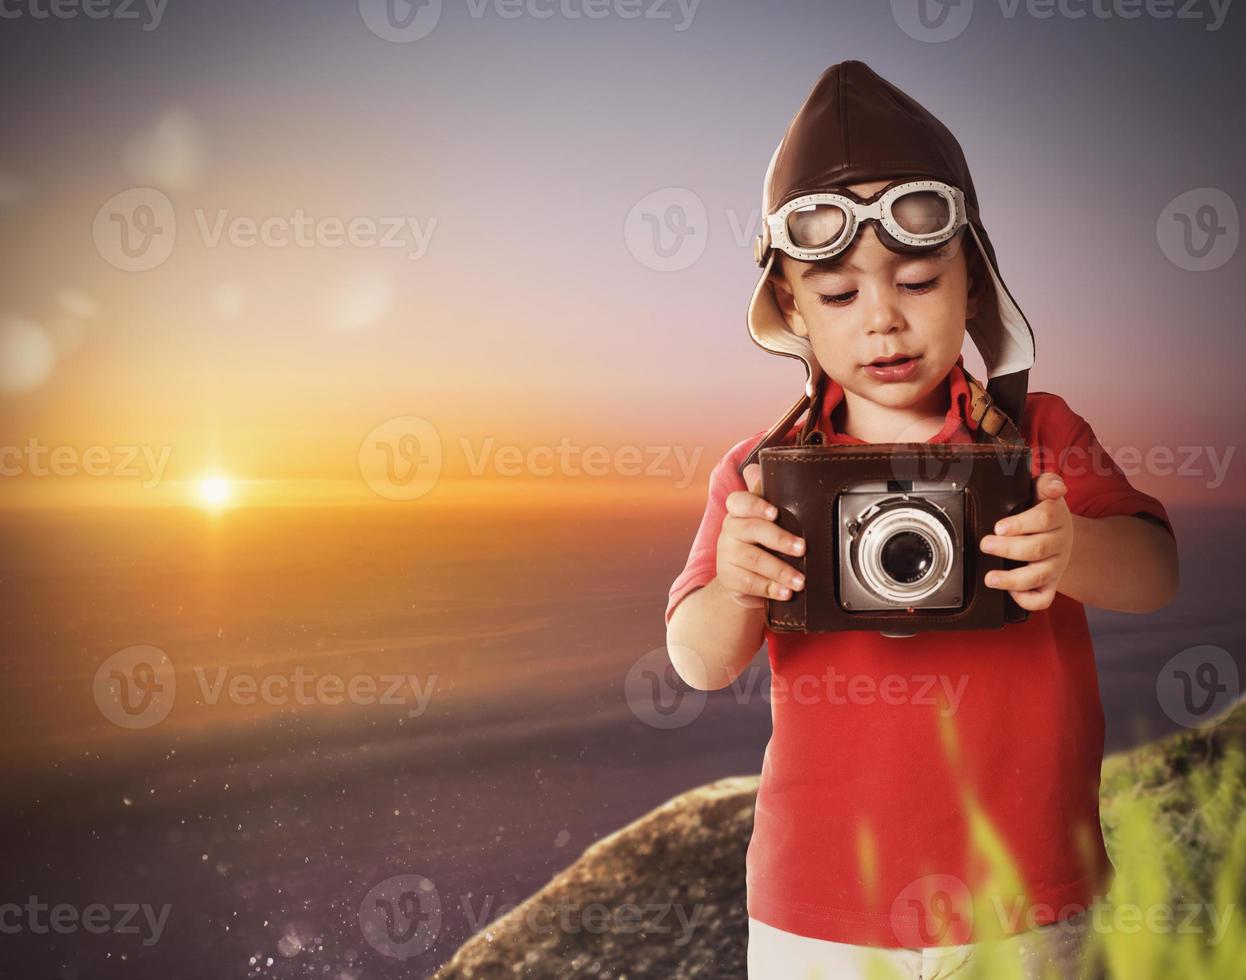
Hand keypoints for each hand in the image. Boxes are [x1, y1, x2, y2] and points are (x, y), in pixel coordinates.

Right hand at [716, 463, 806, 607]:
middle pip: (751, 530)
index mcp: (739, 511)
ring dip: (780, 569)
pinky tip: (786, 592)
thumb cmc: (759, 543)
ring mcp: (726, 554)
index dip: (756, 505)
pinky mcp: (729, 577)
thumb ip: (768, 496)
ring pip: (752, 559)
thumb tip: (770, 468)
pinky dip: (770, 588)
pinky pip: (749, 582)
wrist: (740, 580)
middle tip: (802, 548)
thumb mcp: (763, 519)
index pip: (740, 501)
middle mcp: (730, 530)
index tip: (775, 513)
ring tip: (800, 580)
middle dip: (779, 539)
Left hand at [978, 471, 1072, 610]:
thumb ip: (1046, 483)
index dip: (1020, 524)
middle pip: (1038, 548)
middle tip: (986, 545)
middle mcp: (1059, 542)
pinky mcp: (1051, 584)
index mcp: (1056, 516)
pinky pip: (1043, 598)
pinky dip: (1028, 600)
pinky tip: (1012, 592)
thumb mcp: (1042, 492)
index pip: (1044, 518)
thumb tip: (1056, 486)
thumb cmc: (1041, 510)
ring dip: (1013, 579)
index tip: (999, 527)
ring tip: (990, 578)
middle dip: (1009, 549)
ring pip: (1039, 576)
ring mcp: (1055, 565)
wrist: (1059, 532)